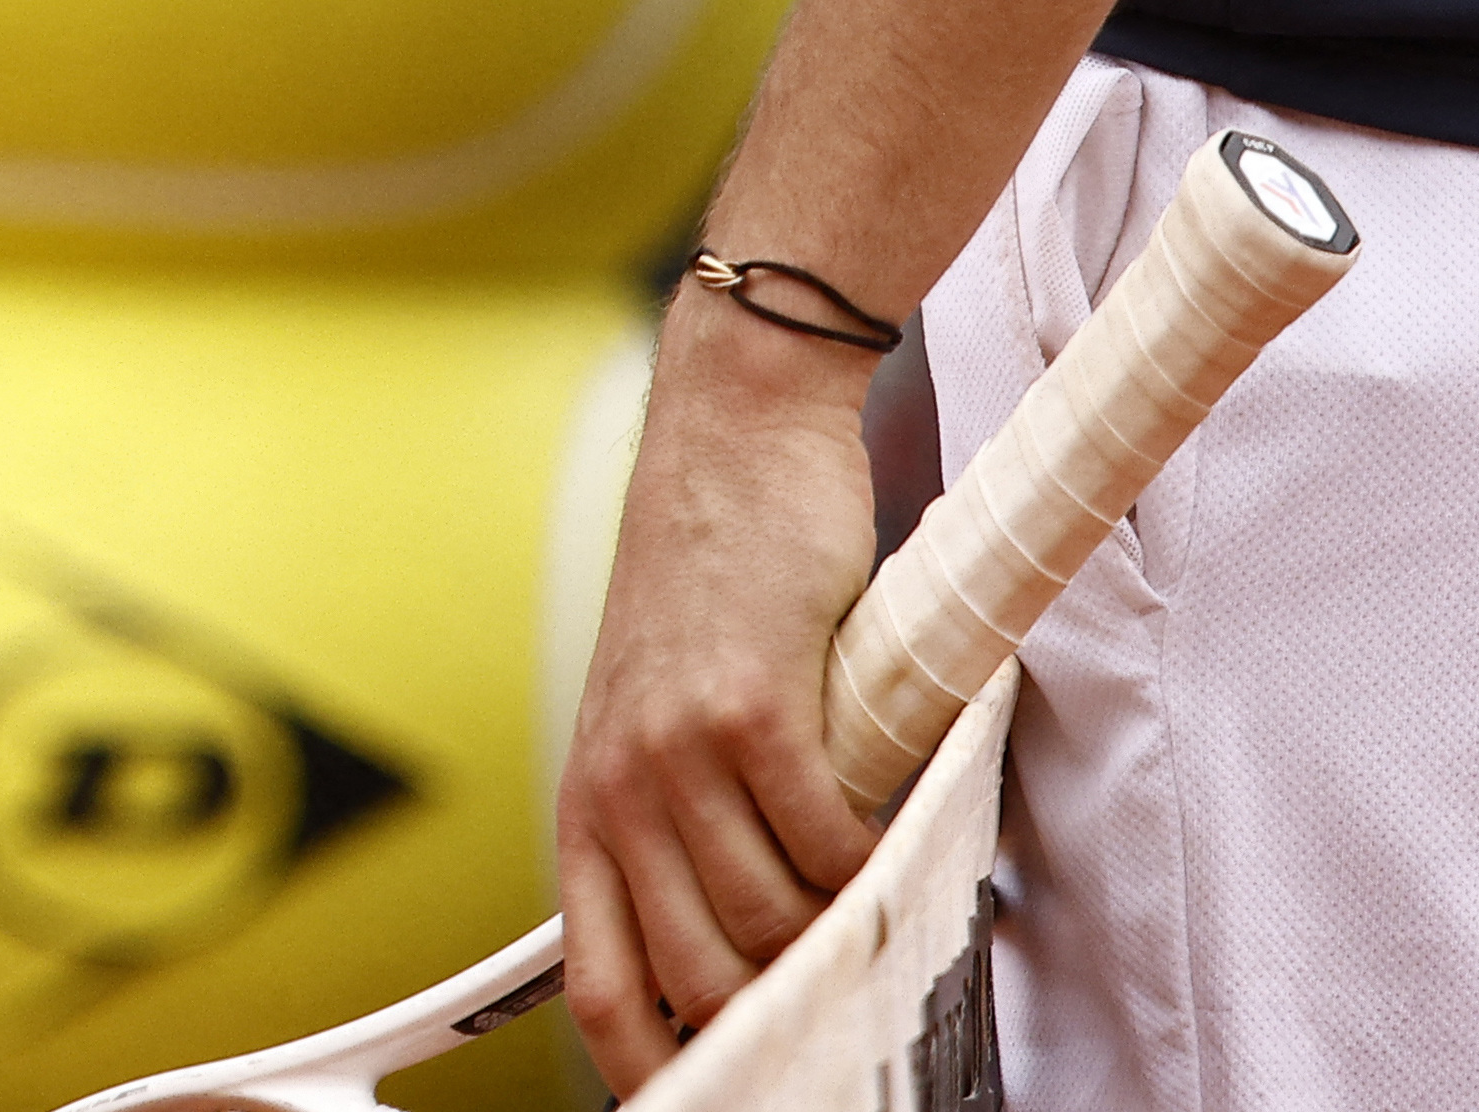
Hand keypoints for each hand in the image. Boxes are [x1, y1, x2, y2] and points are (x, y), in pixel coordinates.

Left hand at [549, 317, 887, 1091]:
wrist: (732, 433)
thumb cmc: (711, 579)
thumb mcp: (662, 718)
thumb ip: (688, 828)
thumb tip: (757, 945)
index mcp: (588, 809)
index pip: (602, 991)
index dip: (658, 1072)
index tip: (716, 1098)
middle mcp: (618, 791)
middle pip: (701, 980)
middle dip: (780, 1012)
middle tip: (847, 997)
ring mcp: (677, 752)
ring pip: (770, 921)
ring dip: (838, 930)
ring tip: (880, 901)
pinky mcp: (749, 707)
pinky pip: (823, 842)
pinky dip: (870, 859)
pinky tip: (889, 832)